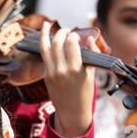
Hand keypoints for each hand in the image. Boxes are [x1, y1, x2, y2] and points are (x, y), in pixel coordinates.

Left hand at [39, 20, 94, 137]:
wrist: (72, 112)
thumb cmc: (85, 93)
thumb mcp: (92, 74)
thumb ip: (92, 54)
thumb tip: (90, 38)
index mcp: (76, 69)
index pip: (71, 43)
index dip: (74, 35)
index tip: (77, 36)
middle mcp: (62, 70)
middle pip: (57, 42)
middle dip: (62, 32)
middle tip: (66, 31)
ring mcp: (52, 73)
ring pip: (45, 47)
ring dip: (46, 33)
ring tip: (48, 25)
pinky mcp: (46, 76)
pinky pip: (44, 56)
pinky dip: (44, 45)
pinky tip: (44, 37)